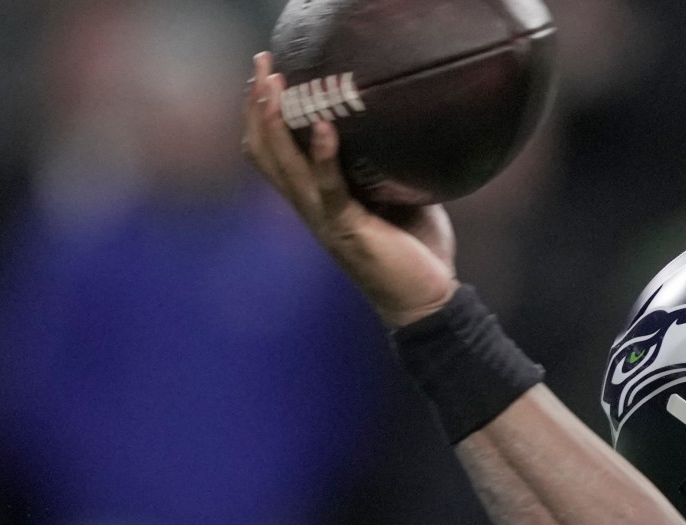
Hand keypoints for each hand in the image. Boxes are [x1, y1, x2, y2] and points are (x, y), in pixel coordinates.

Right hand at [242, 52, 457, 326]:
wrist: (427, 301)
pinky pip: (328, 188)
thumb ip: (386, 165)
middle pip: (266, 150)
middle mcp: (309, 206)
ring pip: (284, 164)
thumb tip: (398, 124)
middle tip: (261, 63)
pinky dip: (324, 157)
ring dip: (275, 121)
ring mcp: (324, 218)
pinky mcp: (347, 229)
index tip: (265, 74)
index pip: (273, 151)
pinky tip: (326, 127)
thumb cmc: (415, 250)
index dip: (261, 114)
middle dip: (258, 105)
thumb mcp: (397, 196)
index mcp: (316, 197)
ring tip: (274, 84)